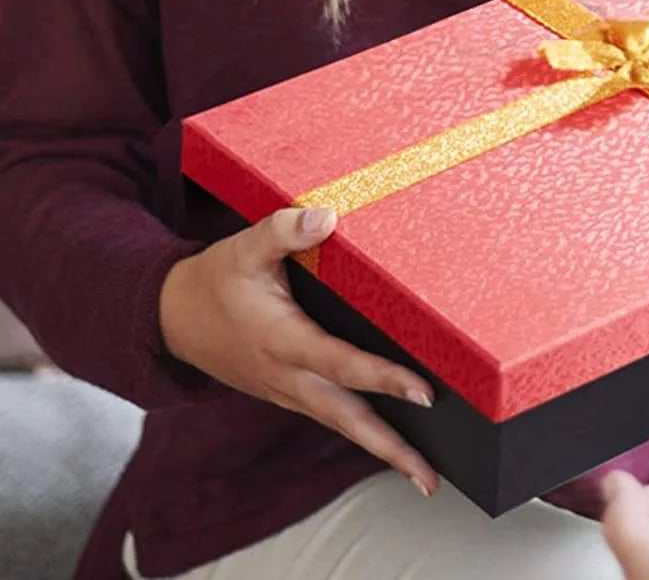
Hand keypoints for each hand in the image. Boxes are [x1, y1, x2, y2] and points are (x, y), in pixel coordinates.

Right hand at [159, 206, 438, 495]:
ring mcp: (287, 391)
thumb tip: (326, 216)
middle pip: (345, 418)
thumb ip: (284, 231)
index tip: (422, 392)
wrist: (174, 318)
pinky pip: (331, 416)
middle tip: (428, 478)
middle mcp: (287, 376)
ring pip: (341, 424)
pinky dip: (362, 432)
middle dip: (388, 449)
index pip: (340, 363)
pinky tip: (391, 442)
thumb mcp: (245, 248)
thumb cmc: (216, 280)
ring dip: (381, 451)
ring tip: (423, 476)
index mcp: (282, 340)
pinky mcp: (289, 393)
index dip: (382, 377)